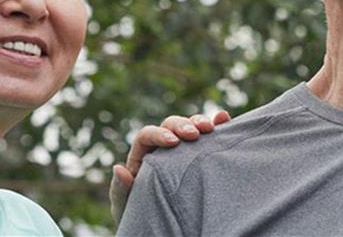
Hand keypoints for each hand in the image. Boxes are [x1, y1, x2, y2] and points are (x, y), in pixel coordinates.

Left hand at [108, 110, 231, 221]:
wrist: (161, 225)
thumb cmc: (141, 213)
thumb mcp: (127, 205)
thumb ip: (120, 189)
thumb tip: (118, 168)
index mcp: (142, 155)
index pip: (147, 135)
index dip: (159, 134)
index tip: (173, 142)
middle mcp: (162, 147)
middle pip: (170, 125)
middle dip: (182, 125)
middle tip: (194, 134)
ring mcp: (183, 149)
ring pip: (189, 125)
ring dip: (199, 122)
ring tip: (210, 128)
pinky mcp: (200, 154)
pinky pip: (208, 135)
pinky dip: (217, 125)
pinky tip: (224, 118)